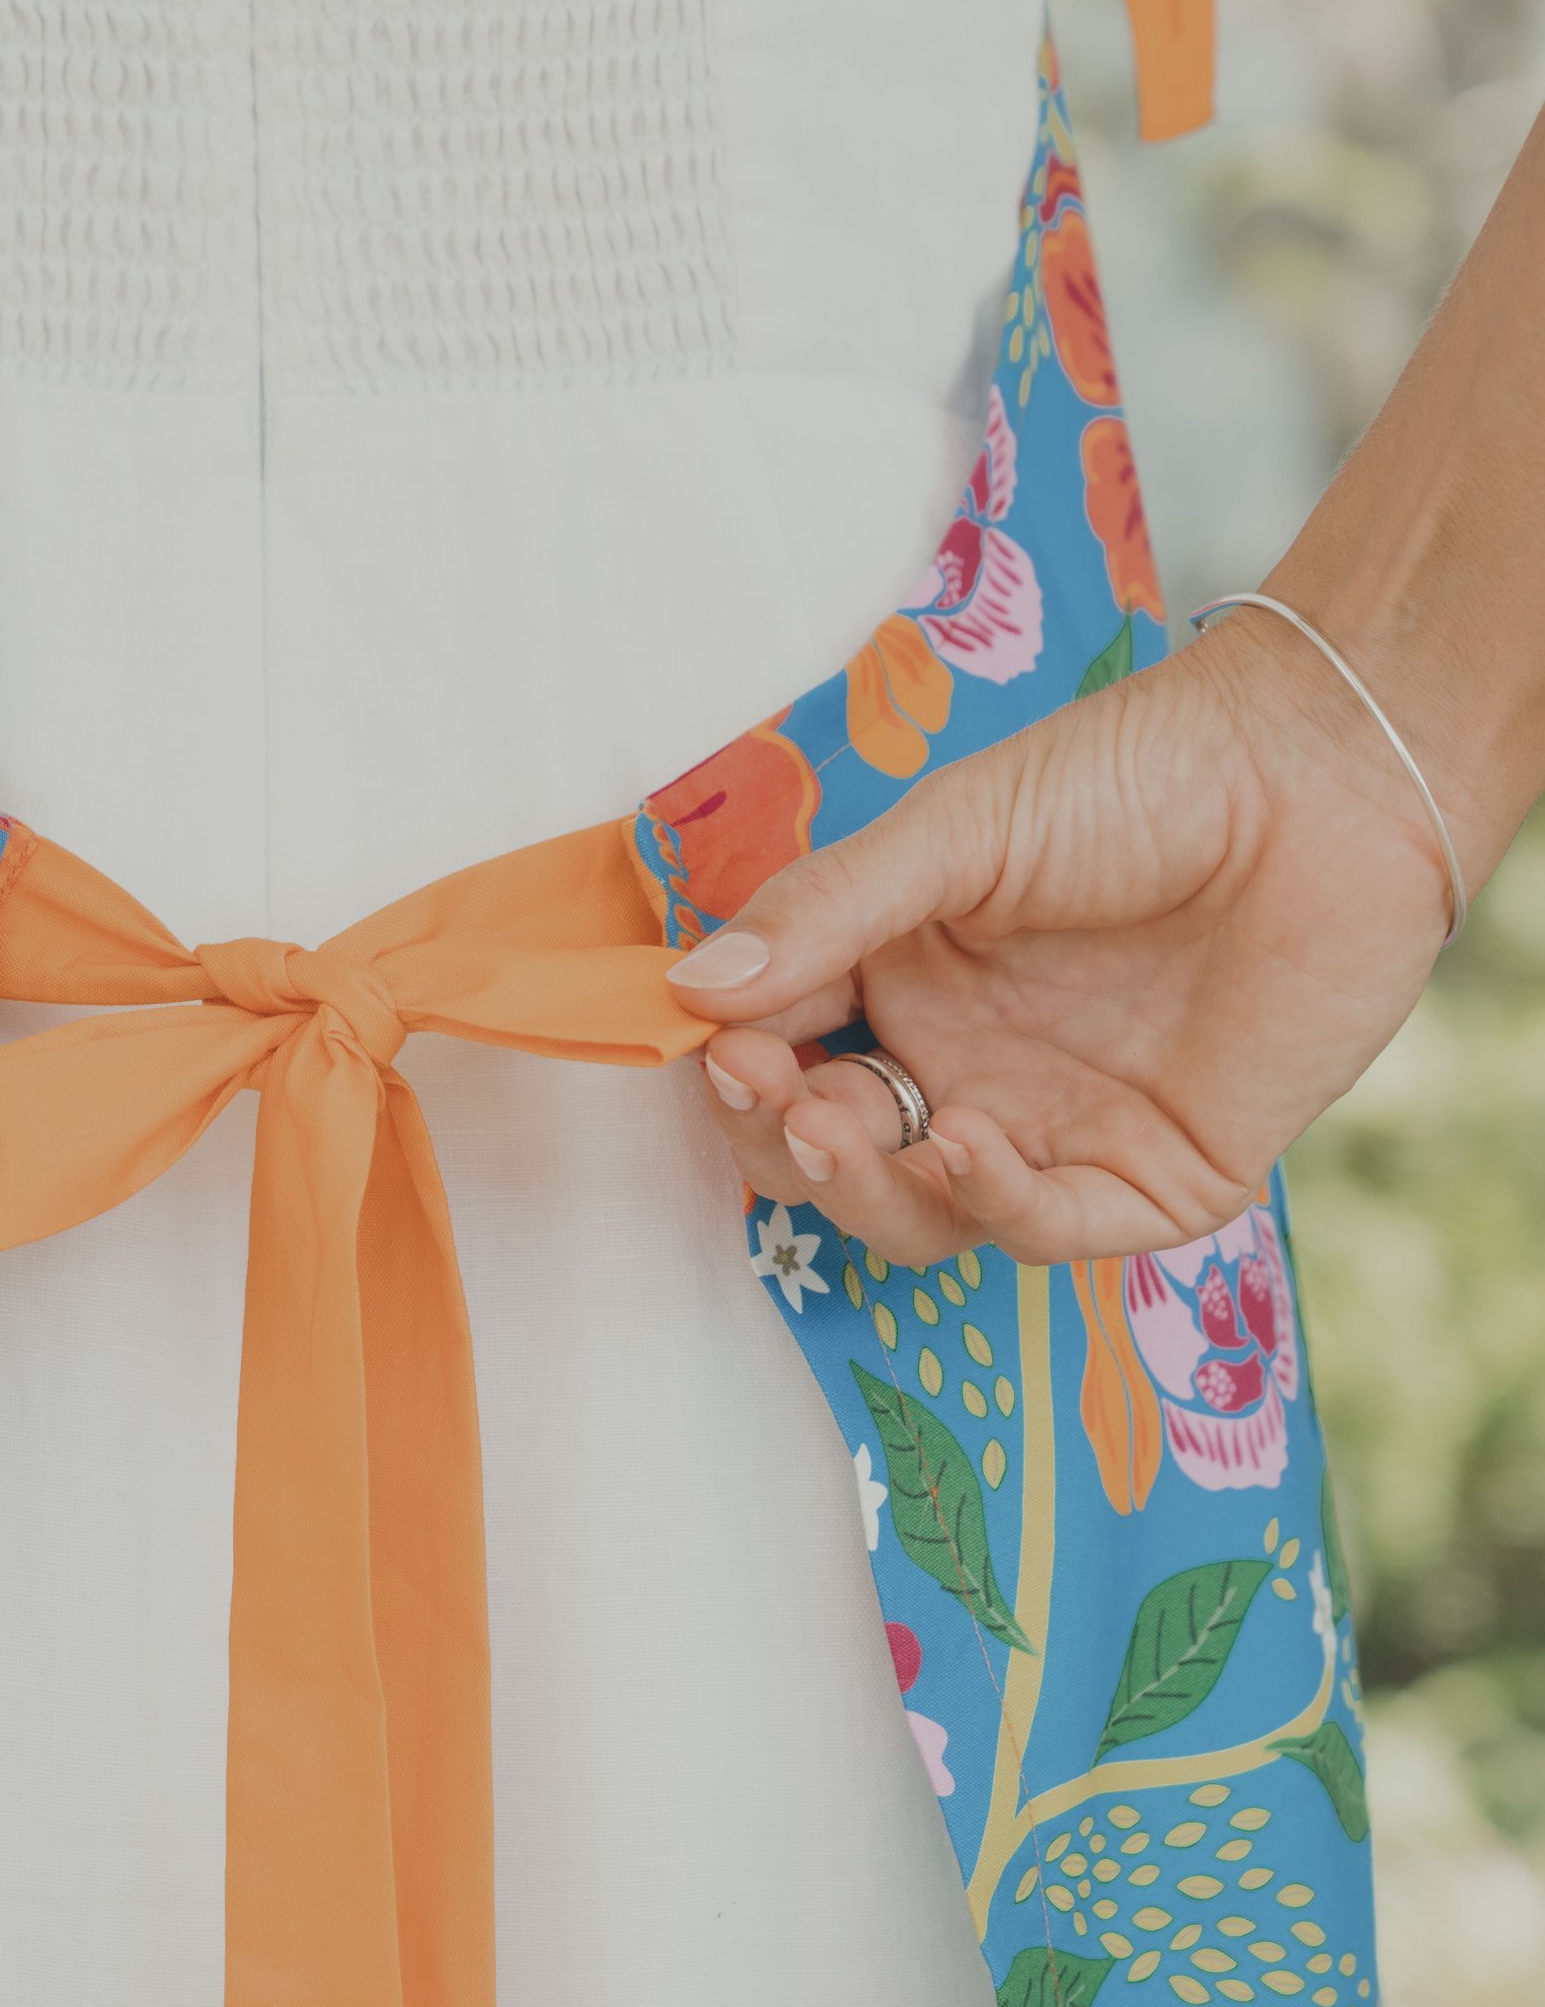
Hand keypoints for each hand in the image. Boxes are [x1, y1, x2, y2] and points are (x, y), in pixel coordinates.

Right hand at [668, 602, 1464, 1264]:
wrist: (1317, 779)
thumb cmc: (1140, 777)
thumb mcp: (956, 830)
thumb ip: (827, 911)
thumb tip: (689, 987)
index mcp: (904, 984)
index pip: (783, 1056)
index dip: (734, 1063)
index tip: (705, 1039)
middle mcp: (968, 1068)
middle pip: (836, 1158)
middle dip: (782, 1140)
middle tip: (764, 1089)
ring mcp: (1056, 1130)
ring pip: (923, 1218)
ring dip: (866, 1188)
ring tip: (843, 1128)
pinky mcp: (1153, 1178)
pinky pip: (1049, 1229)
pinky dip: (993, 1204)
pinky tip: (967, 1146)